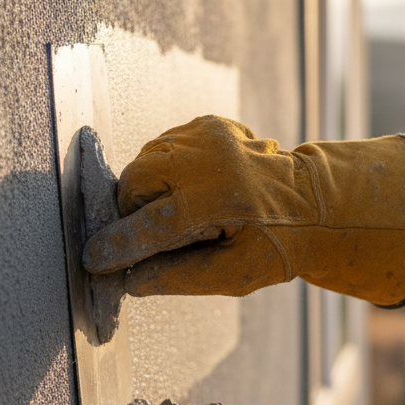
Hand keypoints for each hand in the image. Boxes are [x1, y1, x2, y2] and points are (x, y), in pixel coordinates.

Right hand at [81, 115, 404, 305]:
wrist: (311, 203)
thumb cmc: (273, 246)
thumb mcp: (233, 277)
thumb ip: (177, 278)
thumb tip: (129, 279)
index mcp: (222, 201)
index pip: (152, 225)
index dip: (118, 245)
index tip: (93, 260)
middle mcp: (212, 160)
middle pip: (136, 182)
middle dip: (134, 213)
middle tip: (155, 235)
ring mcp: (209, 134)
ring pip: (145, 161)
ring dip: (149, 191)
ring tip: (183, 212)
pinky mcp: (207, 124)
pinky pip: (163, 148)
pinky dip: (166, 172)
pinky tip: (192, 190)